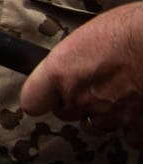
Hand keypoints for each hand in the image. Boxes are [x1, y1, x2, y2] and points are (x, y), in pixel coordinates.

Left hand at [21, 2, 142, 145]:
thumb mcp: (87, 35)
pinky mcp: (137, 126)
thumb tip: (70, 65)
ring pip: (95, 126)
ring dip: (102, 115)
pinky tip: (138, 108)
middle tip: (93, 84)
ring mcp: (109, 114)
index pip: (31, 101)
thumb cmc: (129, 28)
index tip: (48, 94)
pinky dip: (132, 126)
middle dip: (75, 103)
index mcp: (60, 71)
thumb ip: (72, 60)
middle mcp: (80, 97)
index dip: (40, 99)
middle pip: (65, 113)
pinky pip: (129, 136)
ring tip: (118, 94)